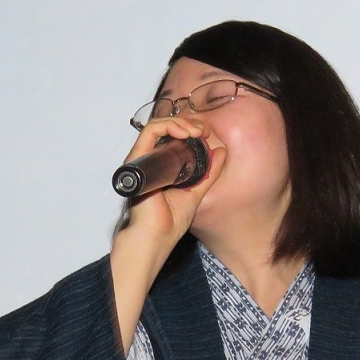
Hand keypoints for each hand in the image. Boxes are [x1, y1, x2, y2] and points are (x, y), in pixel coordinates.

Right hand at [113, 116, 227, 255]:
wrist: (157, 237)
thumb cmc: (169, 222)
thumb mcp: (197, 191)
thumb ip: (209, 172)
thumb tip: (222, 151)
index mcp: (160, 166)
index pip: (171, 137)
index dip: (190, 129)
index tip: (207, 135)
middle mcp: (148, 160)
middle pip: (165, 128)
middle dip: (187, 123)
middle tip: (204, 131)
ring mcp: (142, 159)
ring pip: (158, 125)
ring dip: (180, 122)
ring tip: (197, 131)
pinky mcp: (137, 160)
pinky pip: (150, 131)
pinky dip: (168, 125)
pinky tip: (185, 132)